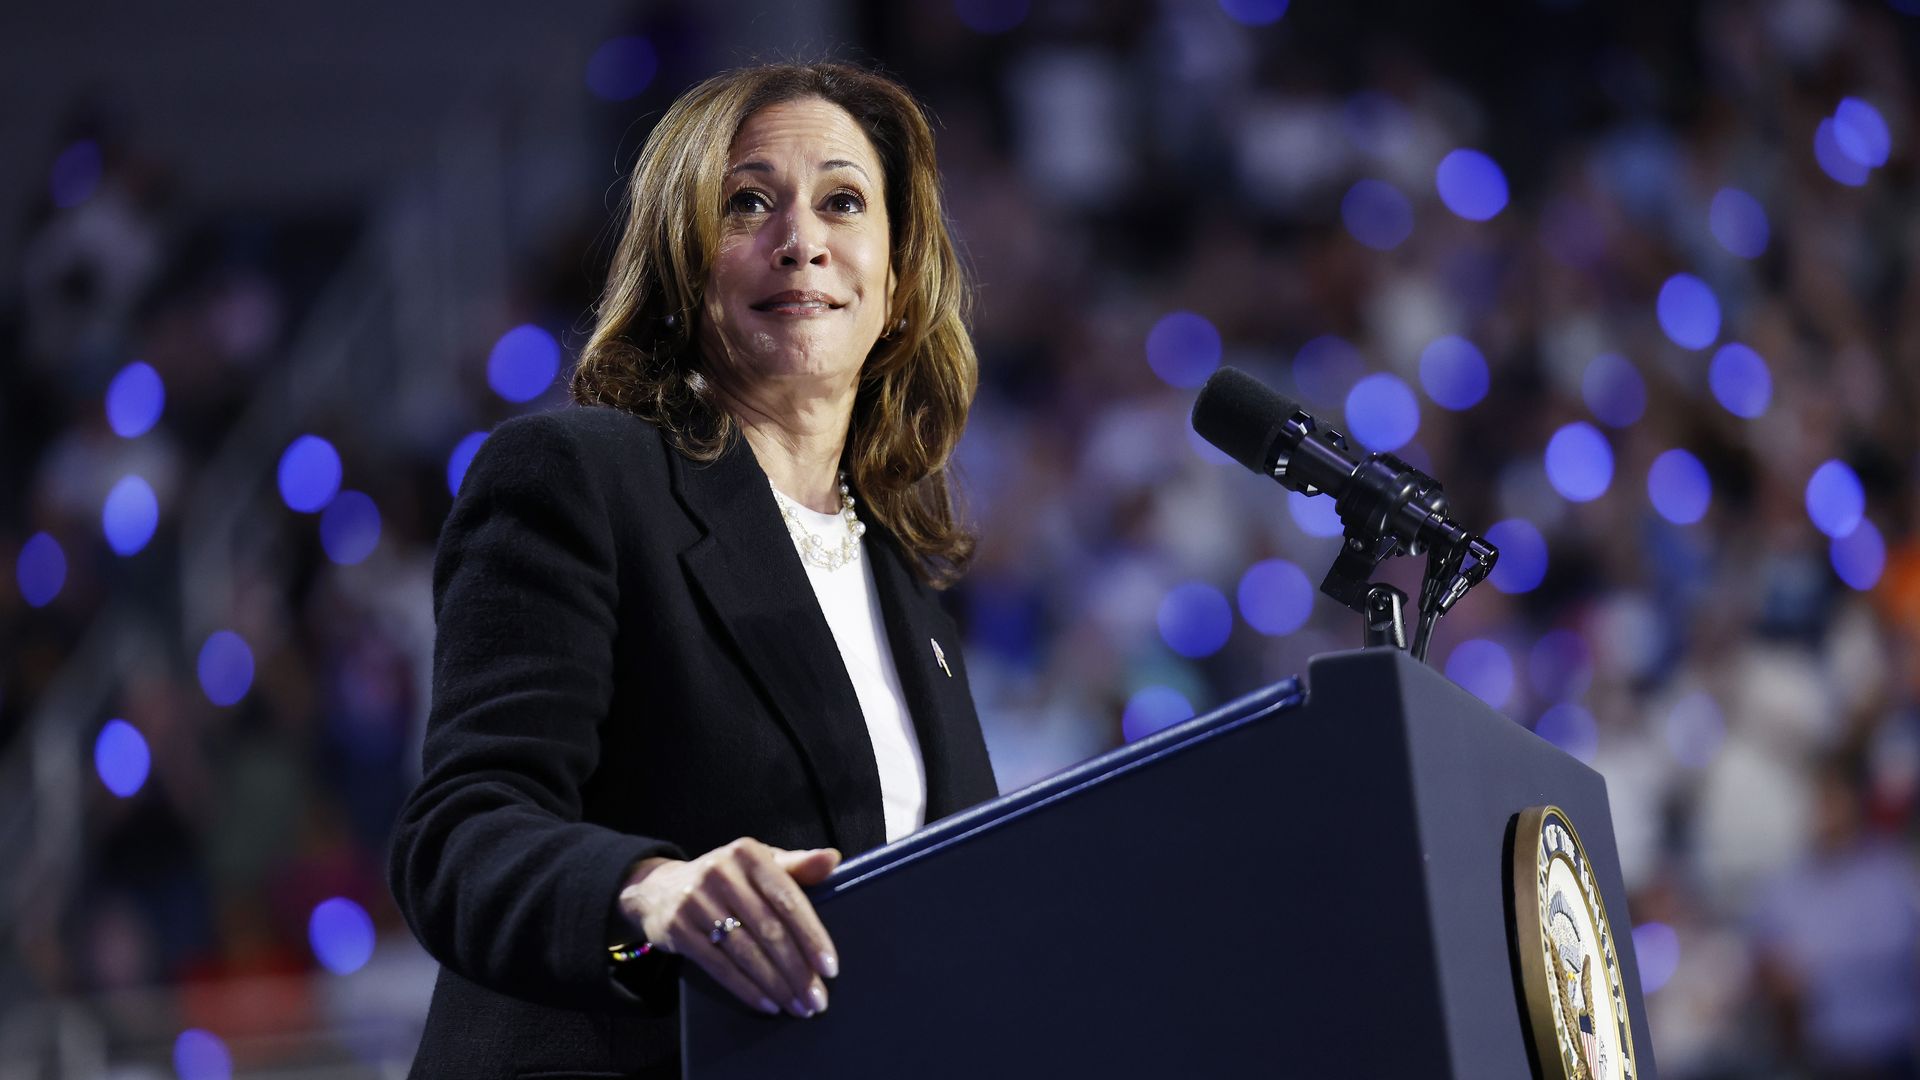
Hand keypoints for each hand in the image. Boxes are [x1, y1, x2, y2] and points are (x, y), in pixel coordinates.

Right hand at [617, 839, 841, 1017]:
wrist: (660, 889)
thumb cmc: (727, 878)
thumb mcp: (759, 863)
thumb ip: (798, 864)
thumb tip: (833, 859)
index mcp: (749, 854)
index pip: (788, 900)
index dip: (811, 936)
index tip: (830, 967)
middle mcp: (721, 874)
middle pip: (769, 930)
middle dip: (797, 970)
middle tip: (817, 999)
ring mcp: (696, 902)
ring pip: (746, 952)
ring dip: (776, 985)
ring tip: (798, 1006)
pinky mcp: (678, 929)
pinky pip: (719, 966)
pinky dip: (746, 989)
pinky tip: (768, 1004)